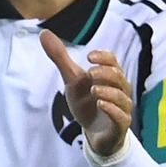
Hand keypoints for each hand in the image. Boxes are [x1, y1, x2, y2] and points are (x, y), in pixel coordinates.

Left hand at [42, 29, 134, 157]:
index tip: (89, 56)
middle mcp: (119, 90)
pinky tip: (100, 104)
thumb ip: (60, 57)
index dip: (104, 57)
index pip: (112, 61)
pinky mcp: (120, 126)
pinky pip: (121, 117)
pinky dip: (112, 109)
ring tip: (94, 90)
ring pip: (122, 97)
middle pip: (119, 77)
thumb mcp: (71, 79)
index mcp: (109, 76)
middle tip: (90, 73)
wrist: (93, 133)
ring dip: (109, 92)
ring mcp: (121, 108)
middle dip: (106, 73)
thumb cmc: (86, 103)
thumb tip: (43, 33)